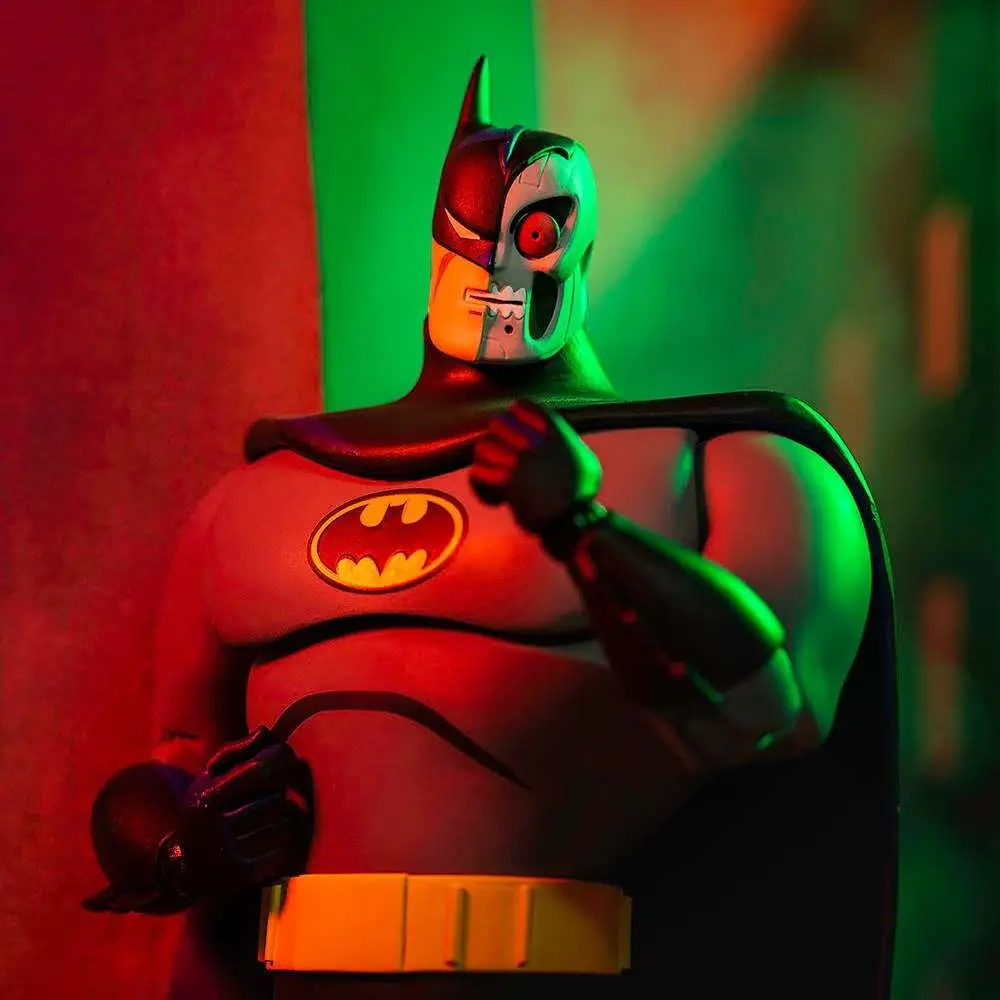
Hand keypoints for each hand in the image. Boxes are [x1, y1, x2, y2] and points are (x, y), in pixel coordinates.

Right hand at [160, 726, 312, 901]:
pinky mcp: (239, 878)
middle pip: (276, 799)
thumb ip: (238, 751)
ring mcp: (225, 855)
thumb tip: (266, 731)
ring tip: (263, 825)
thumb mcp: (210, 777)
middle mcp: (211, 828)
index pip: (260, 769)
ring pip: (283, 827)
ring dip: (281, 823)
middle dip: (275, 799)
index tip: (285, 760)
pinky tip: (264, 845)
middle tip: (262, 804)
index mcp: (205, 798)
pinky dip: (281, 848)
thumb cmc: (205, 809)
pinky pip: (281, 853)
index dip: (279, 762)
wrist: (184, 864)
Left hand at [470, 399, 601, 534]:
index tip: (518, 431)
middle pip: (498, 423)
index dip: (515, 416)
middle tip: (503, 455)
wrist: (573, 519)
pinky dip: (480, 485)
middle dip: (497, 437)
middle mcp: (532, 440)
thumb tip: (553, 438)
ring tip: (495, 473)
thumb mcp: (583, 458)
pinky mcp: (504, 483)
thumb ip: (564, 444)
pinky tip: (494, 496)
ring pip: (483, 447)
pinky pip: (477, 474)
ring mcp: (517, 460)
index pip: (521, 406)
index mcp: (552, 430)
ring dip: (485, 460)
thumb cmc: (581, 492)